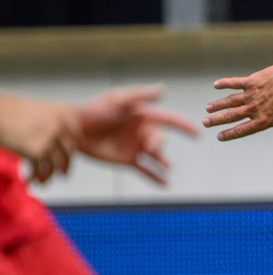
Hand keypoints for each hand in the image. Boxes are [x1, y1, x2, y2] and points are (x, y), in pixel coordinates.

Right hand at [1, 99, 81, 183]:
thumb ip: (57, 125)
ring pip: (55, 164)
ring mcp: (50, 140)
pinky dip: (35, 176)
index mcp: (65, 115)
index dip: (72, 151)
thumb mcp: (44, 113)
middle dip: (65, 166)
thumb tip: (66, 145)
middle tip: (63, 175)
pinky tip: (29, 180)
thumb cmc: (15, 112)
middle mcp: (61, 127)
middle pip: (68, 153)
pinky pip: (40, 169)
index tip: (69, 158)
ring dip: (49, 175)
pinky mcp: (37, 151)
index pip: (77, 139)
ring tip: (43, 181)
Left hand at [73, 84, 198, 184]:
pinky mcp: (126, 160)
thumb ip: (140, 95)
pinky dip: (156, 178)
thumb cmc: (94, 110)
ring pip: (156, 156)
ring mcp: (135, 147)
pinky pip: (145, 170)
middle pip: (160, 139)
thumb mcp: (117, 100)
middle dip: (159, 144)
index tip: (197, 133)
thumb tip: (163, 89)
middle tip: (151, 148)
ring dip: (164, 162)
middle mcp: (142, 131)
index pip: (169, 120)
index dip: (184, 126)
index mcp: (143, 116)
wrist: (72, 129)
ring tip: (168, 167)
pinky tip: (166, 184)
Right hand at [203, 60, 272, 140]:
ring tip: (208, 108)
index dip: (228, 134)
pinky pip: (234, 83)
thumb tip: (265, 120)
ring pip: (229, 101)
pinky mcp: (251, 82)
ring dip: (217, 105)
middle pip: (230, 116)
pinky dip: (224, 84)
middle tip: (205, 122)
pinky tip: (216, 85)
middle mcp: (254, 109)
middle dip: (216, 120)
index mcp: (263, 120)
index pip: (241, 130)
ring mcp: (251, 95)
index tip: (219, 136)